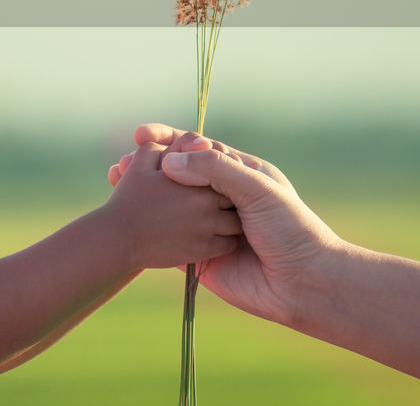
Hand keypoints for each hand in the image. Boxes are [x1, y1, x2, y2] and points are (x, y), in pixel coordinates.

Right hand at [114, 125, 342, 327]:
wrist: (303, 285)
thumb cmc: (290, 229)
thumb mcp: (256, 189)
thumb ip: (217, 170)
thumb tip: (172, 161)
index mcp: (243, 173)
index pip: (199, 150)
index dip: (169, 141)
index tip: (140, 134)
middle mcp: (226, 197)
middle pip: (181, 175)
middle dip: (149, 167)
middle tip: (120, 163)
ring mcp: (213, 227)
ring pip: (173, 204)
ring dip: (145, 193)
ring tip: (116, 180)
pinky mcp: (203, 256)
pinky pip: (172, 236)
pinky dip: (150, 226)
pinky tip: (127, 216)